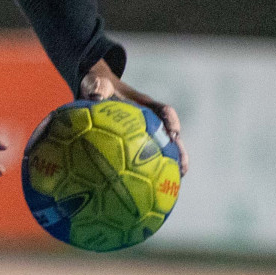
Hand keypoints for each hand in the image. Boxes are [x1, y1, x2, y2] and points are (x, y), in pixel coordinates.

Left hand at [80, 59, 187, 175]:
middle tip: (182, 168)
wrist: (93, 91)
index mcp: (144, 105)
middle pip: (170, 137)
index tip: (173, 132)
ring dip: (169, 167)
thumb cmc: (97, 87)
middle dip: (179, 152)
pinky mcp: (134, 146)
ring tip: (172, 186)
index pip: (163, 111)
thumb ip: (98, 88)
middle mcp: (149, 121)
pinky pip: (145, 160)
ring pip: (163, 151)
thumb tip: (97, 97)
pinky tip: (145, 190)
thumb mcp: (96, 84)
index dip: (171, 120)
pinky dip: (148, 174)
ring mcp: (144, 134)